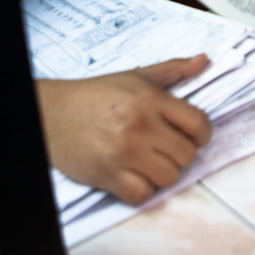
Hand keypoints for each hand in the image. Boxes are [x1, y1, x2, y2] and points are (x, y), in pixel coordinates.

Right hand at [36, 55, 212, 204]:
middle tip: (165, 148)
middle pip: (187, 154)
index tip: (193, 136)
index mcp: (151, 99)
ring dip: (162, 173)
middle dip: (180, 153)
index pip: (199, 124)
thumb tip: (203, 60)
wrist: (51, 112)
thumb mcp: (136, 76)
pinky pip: (142, 194)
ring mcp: (124, 152)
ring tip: (149, 161)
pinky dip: (142, 189)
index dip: (202, 134)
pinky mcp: (107, 175)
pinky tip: (134, 175)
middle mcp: (141, 126)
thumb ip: (173, 70)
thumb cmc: (95, 95)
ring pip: (169, 177)